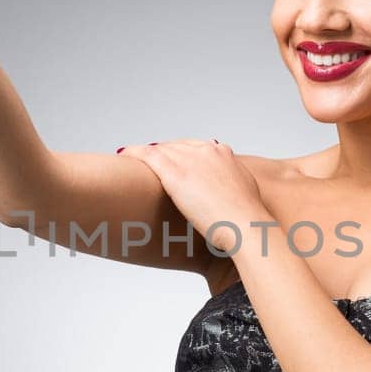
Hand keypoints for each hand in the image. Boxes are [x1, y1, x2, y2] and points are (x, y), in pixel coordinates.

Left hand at [118, 139, 268, 253]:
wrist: (245, 225)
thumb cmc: (246, 219)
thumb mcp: (245, 194)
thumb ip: (233, 186)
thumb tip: (228, 193)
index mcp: (223, 154)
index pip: (195, 147)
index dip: (181, 155)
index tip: (172, 162)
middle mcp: (206, 151)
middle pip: (176, 146)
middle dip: (163, 153)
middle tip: (150, 162)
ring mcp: (189, 160)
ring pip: (161, 149)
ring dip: (146, 153)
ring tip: (132, 158)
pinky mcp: (174, 172)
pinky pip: (148, 154)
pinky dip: (134, 152)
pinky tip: (124, 154)